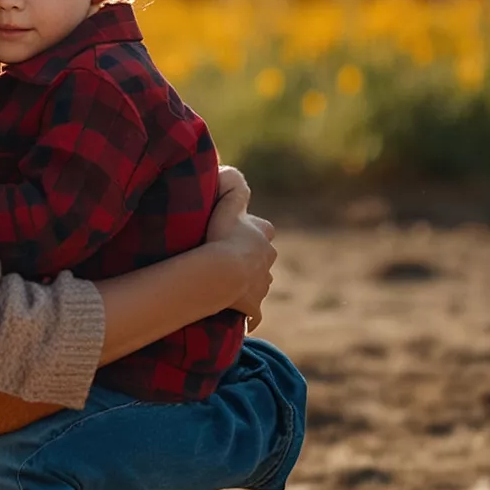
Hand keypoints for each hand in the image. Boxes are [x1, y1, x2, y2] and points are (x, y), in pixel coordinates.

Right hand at [205, 166, 275, 331]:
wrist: (222, 273)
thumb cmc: (222, 237)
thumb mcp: (227, 203)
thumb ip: (232, 184)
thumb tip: (230, 170)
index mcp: (263, 236)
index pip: (263, 230)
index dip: (251, 231)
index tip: (235, 235)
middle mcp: (268, 261)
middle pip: (263, 259)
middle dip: (252, 261)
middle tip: (228, 263)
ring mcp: (262, 286)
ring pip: (259, 285)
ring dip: (248, 287)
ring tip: (228, 289)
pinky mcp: (254, 308)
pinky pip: (253, 315)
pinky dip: (248, 316)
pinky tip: (239, 319)